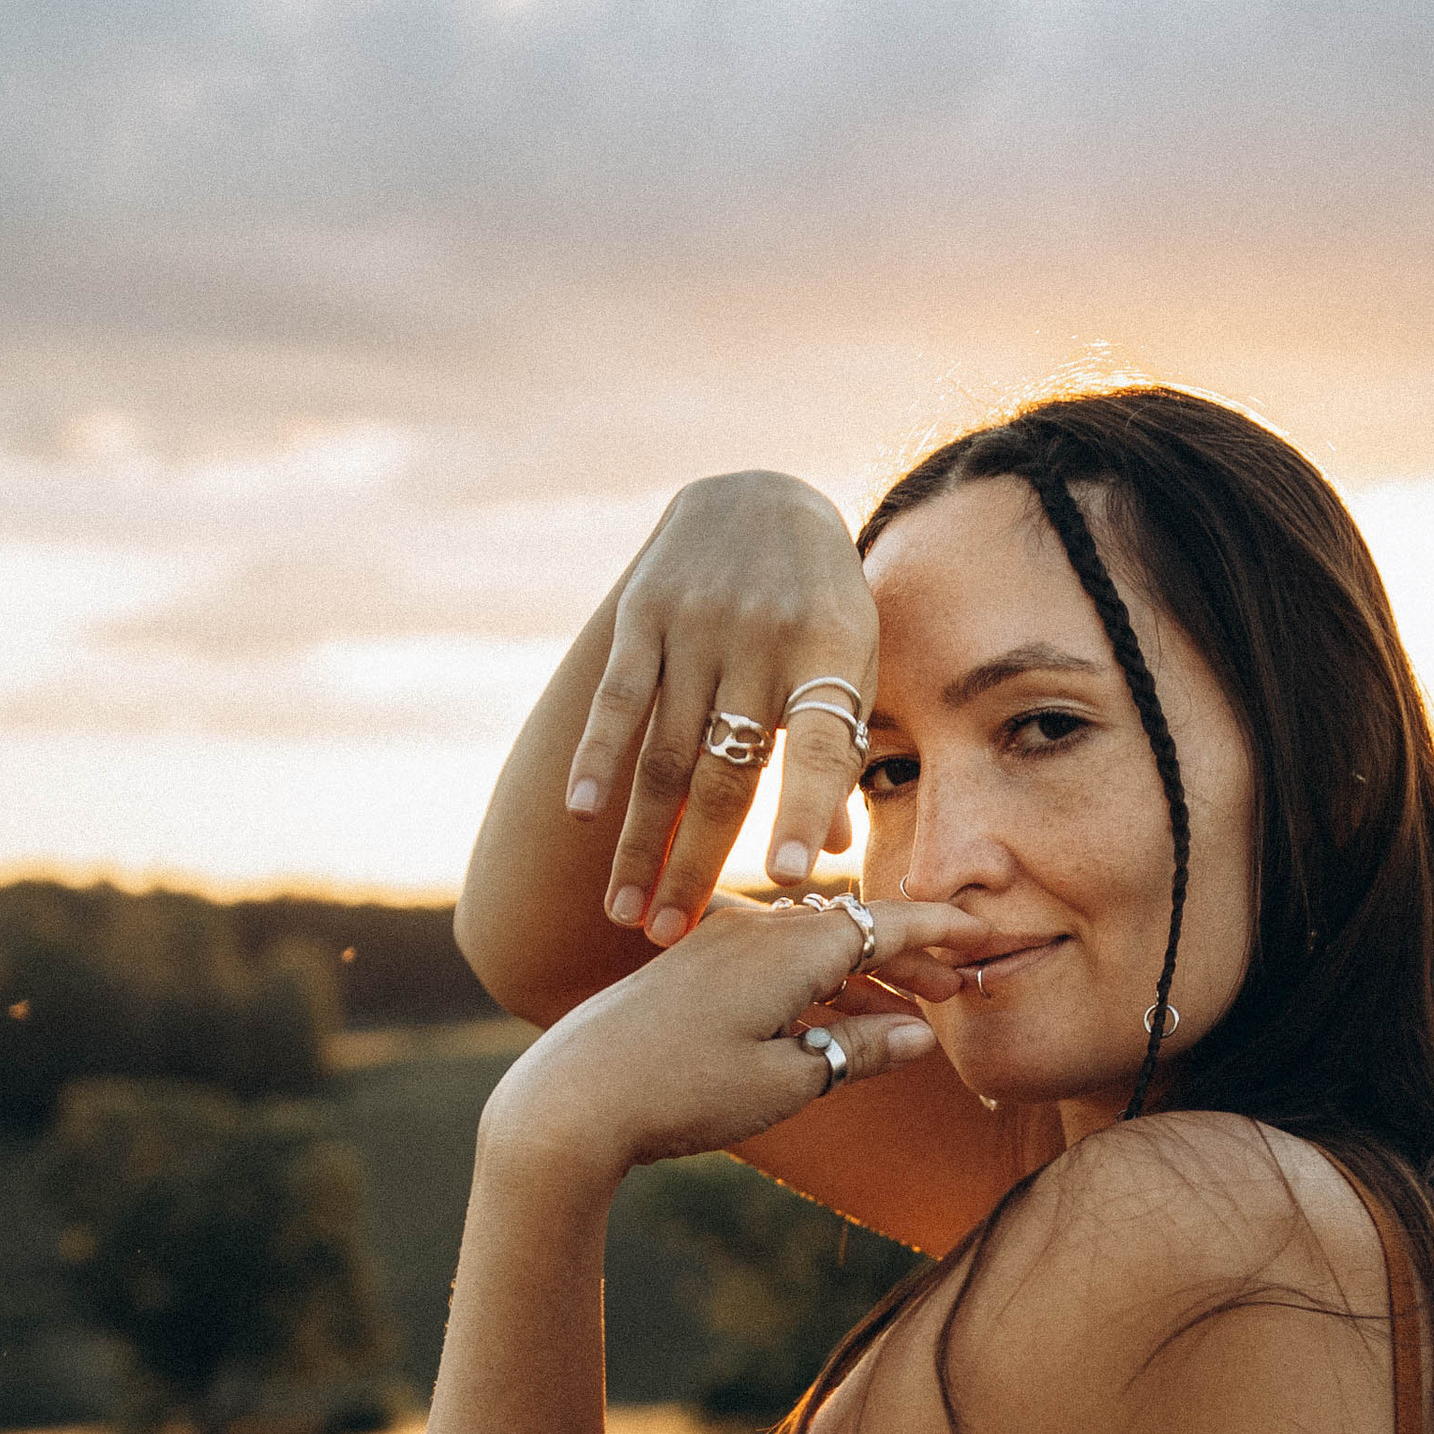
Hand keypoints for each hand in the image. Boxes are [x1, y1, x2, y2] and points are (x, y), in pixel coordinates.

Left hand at [481, 891, 984, 1182]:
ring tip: (908, 1011)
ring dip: (864, 974)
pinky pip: (774, 960)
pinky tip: (831, 1018)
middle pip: (853, 929)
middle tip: (959, 987)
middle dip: (911, 956)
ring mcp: (716, 942)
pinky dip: (816, 983)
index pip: (887, 924)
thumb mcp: (785, 1080)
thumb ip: (858, 1050)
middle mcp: (754, 928)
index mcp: (788, 947)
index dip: (942, 929)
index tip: (986, 933)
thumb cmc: (679, 1092)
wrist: (569, 1101)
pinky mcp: (689, 966)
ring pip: (812, 946)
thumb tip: (920, 1035)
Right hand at [563, 471, 877, 940]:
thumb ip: (835, 750)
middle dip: (695, 862)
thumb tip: (830, 852)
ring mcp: (697, 625)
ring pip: (663, 754)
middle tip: (669, 937)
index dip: (801, 810)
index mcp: (830, 654)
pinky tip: (583, 817)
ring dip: (641, 840)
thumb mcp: (849, 663)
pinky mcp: (644, 615)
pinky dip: (597, 759)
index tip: (788, 879)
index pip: (816, 744)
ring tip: (625, 911)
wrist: (759, 496)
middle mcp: (762, 639)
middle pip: (725, 772)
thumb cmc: (819, 605)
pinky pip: (618, 700)